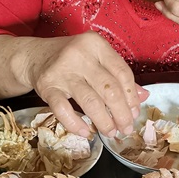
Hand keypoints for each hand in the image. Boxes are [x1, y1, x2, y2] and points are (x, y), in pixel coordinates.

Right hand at [21, 31, 148, 137]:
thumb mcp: (96, 59)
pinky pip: (64, 110)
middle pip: (110, 89)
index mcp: (96, 44)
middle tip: (126, 128)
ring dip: (104, 122)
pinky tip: (87, 133)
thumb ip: (118, 75)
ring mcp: (62, 71)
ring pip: (90, 102)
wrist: (34, 56)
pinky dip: (76, 125)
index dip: (132, 97)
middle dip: (122, 114)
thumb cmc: (71, 59)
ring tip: (111, 132)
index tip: (135, 113)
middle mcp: (80, 55)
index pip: (122, 72)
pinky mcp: (47, 86)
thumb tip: (144, 96)